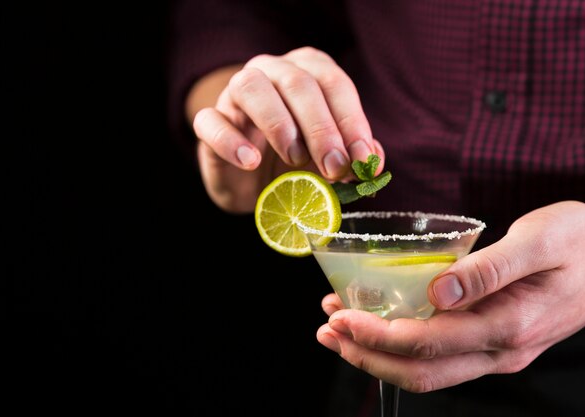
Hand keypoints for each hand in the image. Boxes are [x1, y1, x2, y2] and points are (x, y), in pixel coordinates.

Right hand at [191, 46, 383, 212]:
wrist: (250, 181)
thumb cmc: (294, 160)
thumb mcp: (327, 159)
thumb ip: (352, 156)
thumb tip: (374, 160)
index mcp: (307, 72)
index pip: (334, 84)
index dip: (352, 121)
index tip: (362, 159)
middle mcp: (271, 72)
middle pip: (297, 83)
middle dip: (321, 127)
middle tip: (334, 166)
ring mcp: (235, 93)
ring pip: (252, 88)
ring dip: (279, 124)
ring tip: (295, 159)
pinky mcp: (210, 120)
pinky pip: (211, 121)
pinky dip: (231, 141)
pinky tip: (251, 161)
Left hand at [317, 201, 584, 391]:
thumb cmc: (579, 243)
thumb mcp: (538, 240)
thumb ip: (487, 269)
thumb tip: (436, 290)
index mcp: (509, 325)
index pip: (428, 342)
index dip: (378, 335)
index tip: (341, 316)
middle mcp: (501, 351)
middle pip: (419, 370)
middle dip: (365, 355)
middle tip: (326, 331)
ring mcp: (498, 352)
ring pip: (426, 371)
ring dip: (377, 356)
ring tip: (338, 331)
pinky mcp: (494, 342)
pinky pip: (440, 356)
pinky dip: (401, 346)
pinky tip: (379, 323)